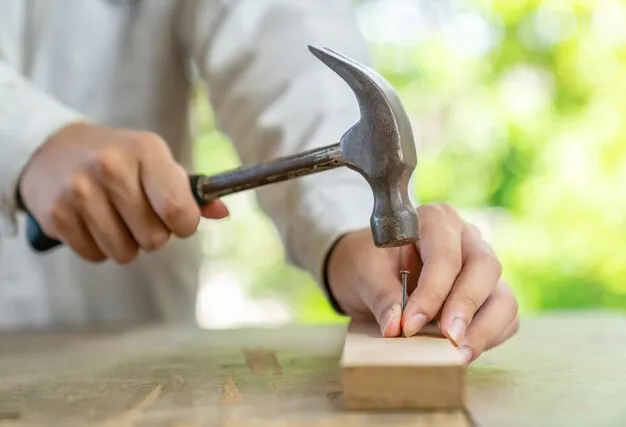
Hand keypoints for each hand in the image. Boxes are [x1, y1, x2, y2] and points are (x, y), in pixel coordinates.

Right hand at [18, 122, 228, 262]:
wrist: (53, 150)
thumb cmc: (119, 159)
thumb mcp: (155, 161)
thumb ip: (189, 189)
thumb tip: (222, 212)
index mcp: (146, 150)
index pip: (178, 210)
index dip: (184, 225)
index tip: (178, 220)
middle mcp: (111, 167)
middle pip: (153, 239)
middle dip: (152, 234)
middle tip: (139, 214)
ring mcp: (80, 190)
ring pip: (124, 253)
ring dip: (126, 244)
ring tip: (115, 217)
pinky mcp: (56, 214)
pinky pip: (95, 256)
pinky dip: (98, 247)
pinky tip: (92, 220)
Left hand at [326, 203, 518, 363]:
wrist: (368, 270)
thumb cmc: (368, 263)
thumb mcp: (364, 273)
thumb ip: (381, 296)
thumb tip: (395, 327)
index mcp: (435, 221)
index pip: (445, 255)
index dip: (432, 293)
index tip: (410, 325)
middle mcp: (466, 239)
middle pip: (485, 268)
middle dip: (466, 307)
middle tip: (447, 339)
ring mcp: (481, 267)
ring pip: (503, 295)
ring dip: (485, 329)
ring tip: (457, 355)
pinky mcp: (489, 294)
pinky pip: (504, 317)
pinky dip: (490, 337)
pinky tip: (463, 352)